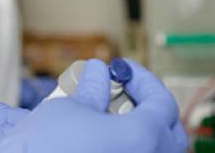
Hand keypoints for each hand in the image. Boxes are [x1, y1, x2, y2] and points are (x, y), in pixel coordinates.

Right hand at [0, 59, 187, 152]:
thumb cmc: (45, 146)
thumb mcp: (70, 108)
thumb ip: (93, 90)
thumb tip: (98, 74)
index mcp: (143, 138)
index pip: (161, 102)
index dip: (143, 79)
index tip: (124, 69)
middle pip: (169, 132)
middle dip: (150, 107)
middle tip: (126, 92)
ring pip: (157, 151)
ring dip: (141, 131)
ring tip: (113, 117)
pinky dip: (129, 147)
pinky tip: (104, 141)